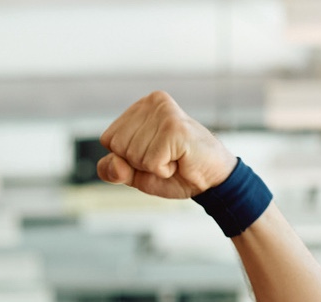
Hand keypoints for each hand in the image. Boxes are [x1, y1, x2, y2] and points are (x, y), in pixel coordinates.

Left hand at [97, 90, 234, 199]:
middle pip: (118, 146)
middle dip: (139, 163)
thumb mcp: (135, 174)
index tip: (153, 154)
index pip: (108, 139)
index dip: (127, 158)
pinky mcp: (174, 127)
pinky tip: (180, 160)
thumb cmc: (176, 171)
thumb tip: (115, 162)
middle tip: (166, 157)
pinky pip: (150, 162)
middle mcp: (151, 102)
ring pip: (133, 155)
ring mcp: (164, 112)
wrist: (212, 179)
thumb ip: (113, 170)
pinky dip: (164, 170)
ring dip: (154, 167)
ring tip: (174, 157)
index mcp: (140, 107)